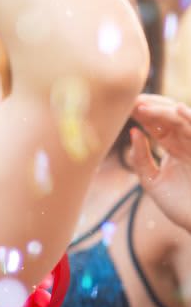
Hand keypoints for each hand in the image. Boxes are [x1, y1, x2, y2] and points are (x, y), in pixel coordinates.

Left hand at [130, 94, 190, 231]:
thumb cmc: (179, 205)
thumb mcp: (152, 181)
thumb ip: (141, 158)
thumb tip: (133, 132)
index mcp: (173, 146)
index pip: (156, 123)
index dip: (141, 113)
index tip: (122, 105)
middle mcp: (187, 142)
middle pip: (168, 115)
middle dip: (150, 106)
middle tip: (130, 101)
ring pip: (182, 119)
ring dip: (163, 111)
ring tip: (142, 106)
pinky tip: (178, 110)